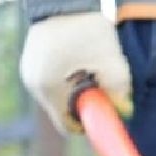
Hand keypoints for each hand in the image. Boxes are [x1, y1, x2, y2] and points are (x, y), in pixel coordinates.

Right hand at [19, 12, 132, 133]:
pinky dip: (69, 80)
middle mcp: (33, 83)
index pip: (67, 126)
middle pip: (64, 112)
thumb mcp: (113, 64)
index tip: (104, 113)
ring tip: (89, 68)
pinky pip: (54, 83)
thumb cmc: (87, 30)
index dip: (88, 124)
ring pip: (59, 97)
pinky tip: (78, 62)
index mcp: (48, 88)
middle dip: (85, 106)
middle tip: (101, 86)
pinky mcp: (32, 62)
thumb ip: (121, 94)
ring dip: (78, 91)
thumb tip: (125, 113)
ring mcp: (29, 72)